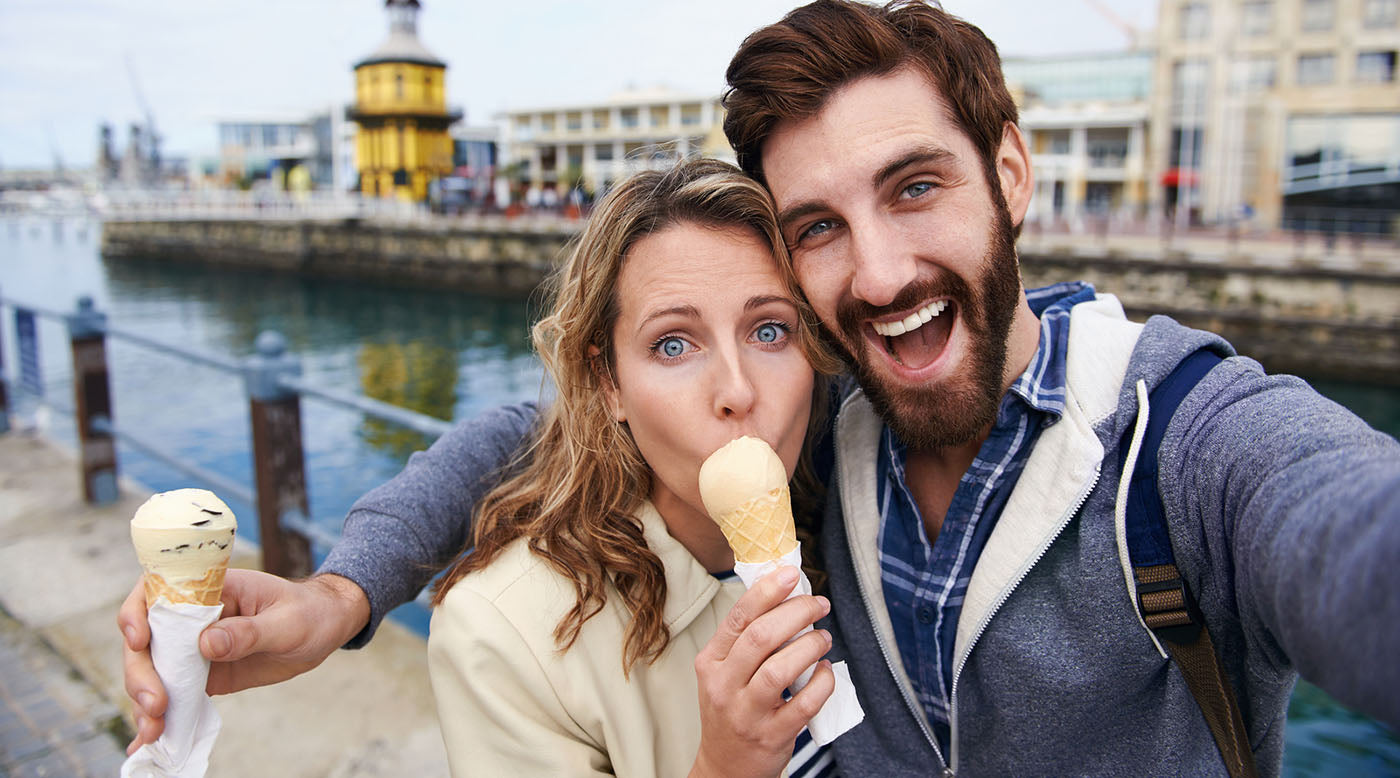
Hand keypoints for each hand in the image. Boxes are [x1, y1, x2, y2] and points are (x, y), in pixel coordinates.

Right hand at [118, 570, 369, 753]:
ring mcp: (193, 646)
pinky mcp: (202, 674)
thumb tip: (206, 644)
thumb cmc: (309, 612)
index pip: (156, 592)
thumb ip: (249, 632)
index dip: (136, 613)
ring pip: (153, 671)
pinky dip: (160, 717)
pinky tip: (150, 740)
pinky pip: (173, 693)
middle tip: (156, 705)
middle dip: (141, 673)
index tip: (140, 641)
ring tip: (153, 731)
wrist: (325, 628)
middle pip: (146, 641)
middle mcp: (192, 616)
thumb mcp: (288, 621)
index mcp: (210, 588)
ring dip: (145, 701)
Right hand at [690, 566, 835, 777]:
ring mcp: (746, 713)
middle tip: (819, 605)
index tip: (793, 575)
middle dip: (797, 613)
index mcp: (710, 662)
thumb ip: (745, 641)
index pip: (739, 618)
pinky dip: (822, 682)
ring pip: (780, 669)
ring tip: (824, 639)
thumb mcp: (723, 673)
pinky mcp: (772, 735)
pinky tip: (827, 672)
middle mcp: (724, 686)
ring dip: (810, 646)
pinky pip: (804, 703)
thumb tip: (783, 596)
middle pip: (761, 637)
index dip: (768, 592)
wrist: (726, 767)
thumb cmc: (731, 710)